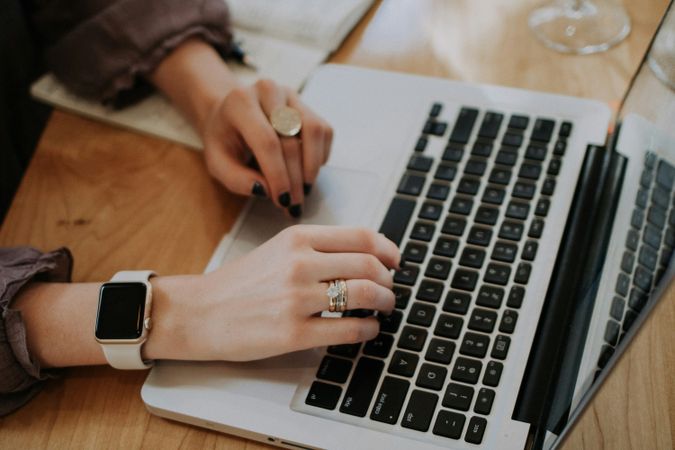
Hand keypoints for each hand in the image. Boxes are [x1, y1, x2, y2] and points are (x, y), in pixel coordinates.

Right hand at [159, 225, 399, 361]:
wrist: (199, 312)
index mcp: (297, 238)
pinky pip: (349, 330)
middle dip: (389, 280)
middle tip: (390, 289)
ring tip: (384, 308)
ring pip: (365, 295)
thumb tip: (366, 255)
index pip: (361, 236)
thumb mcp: (277, 249)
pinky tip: (368, 329)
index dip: (388, 249)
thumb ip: (317, 248)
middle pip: (369, 265)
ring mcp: (297, 298)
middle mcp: (300, 263)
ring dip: (385, 303)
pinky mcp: (293, 333)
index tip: (396, 260)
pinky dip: (369, 329)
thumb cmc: (240, 282)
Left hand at [201, 79, 332, 215]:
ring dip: (312, 167)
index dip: (278, 174)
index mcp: (240, 102)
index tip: (283, 200)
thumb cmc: (224, 140)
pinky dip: (319, 156)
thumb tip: (265, 190)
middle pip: (290, 140)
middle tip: (294, 205)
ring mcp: (291, 95)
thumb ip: (236, 179)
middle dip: (295, 179)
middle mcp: (268, 91)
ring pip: (314, 131)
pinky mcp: (307, 104)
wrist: (231, 113)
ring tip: (304, 190)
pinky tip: (306, 171)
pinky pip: (324, 132)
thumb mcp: (218, 163)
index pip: (266, 140)